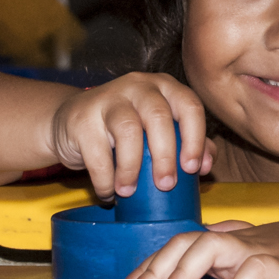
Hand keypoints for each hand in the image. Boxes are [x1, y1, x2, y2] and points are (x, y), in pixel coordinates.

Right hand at [49, 72, 212, 199]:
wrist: (71, 122)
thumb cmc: (124, 129)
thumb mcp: (157, 130)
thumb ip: (186, 142)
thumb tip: (207, 165)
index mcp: (164, 87)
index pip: (189, 106)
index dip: (195, 138)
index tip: (192, 169)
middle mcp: (138, 86)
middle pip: (159, 116)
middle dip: (166, 155)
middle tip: (165, 185)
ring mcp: (108, 98)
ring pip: (128, 130)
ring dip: (131, 168)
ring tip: (129, 192)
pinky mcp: (82, 117)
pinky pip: (97, 151)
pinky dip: (104, 178)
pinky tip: (108, 192)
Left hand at [117, 213, 278, 278]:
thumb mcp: (257, 263)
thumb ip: (229, 270)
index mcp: (229, 242)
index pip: (179, 245)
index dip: (149, 265)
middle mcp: (238, 241)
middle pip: (186, 241)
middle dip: (153, 267)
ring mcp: (260, 250)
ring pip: (211, 246)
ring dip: (184, 270)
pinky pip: (257, 270)